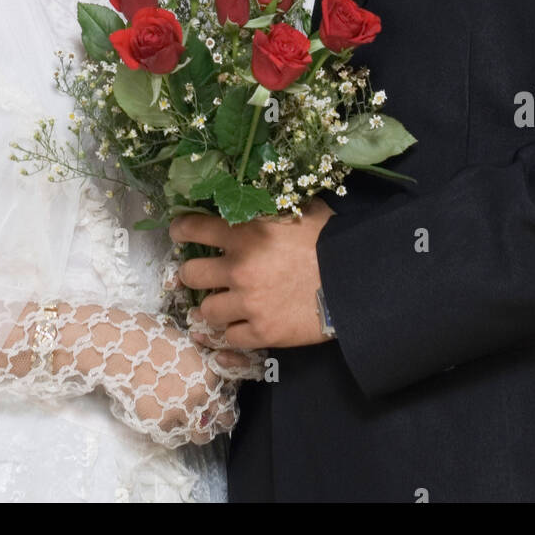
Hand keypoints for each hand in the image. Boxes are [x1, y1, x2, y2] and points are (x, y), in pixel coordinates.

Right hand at [91, 309, 244, 446]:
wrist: (125, 349)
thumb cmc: (153, 339)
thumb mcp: (188, 346)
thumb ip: (202, 365)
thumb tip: (208, 377)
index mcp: (210, 374)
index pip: (228, 397)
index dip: (223, 401)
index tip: (217, 403)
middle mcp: (201, 396)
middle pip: (223, 420)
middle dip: (218, 420)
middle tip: (208, 418)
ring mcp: (182, 412)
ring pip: (201, 435)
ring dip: (197, 430)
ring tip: (187, 422)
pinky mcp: (161, 424)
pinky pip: (173, 435)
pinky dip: (170, 428)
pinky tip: (162, 415)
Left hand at [168, 197, 336, 348]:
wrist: (355, 279)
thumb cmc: (329, 239)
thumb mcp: (299, 210)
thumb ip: (272, 207)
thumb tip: (260, 196)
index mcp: (244, 233)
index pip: (193, 228)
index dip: (182, 230)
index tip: (180, 233)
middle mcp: (238, 268)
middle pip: (189, 274)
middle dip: (192, 274)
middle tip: (202, 275)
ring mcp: (248, 303)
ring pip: (206, 311)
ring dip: (212, 307)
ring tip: (219, 306)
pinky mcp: (261, 332)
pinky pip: (230, 338)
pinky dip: (234, 332)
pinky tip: (242, 326)